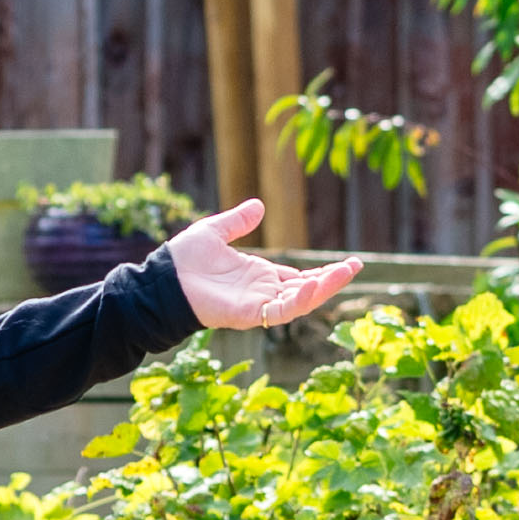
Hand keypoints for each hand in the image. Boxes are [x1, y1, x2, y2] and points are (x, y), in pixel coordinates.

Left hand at [163, 197, 362, 331]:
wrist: (161, 281)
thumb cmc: (183, 261)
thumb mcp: (214, 232)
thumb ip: (238, 221)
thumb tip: (259, 205)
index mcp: (259, 276)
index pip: (300, 277)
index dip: (323, 272)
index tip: (348, 262)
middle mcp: (263, 292)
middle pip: (307, 289)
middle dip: (333, 279)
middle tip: (356, 265)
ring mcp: (258, 304)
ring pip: (300, 301)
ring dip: (324, 288)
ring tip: (346, 272)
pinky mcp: (249, 314)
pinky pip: (280, 311)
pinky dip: (298, 300)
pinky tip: (312, 284)